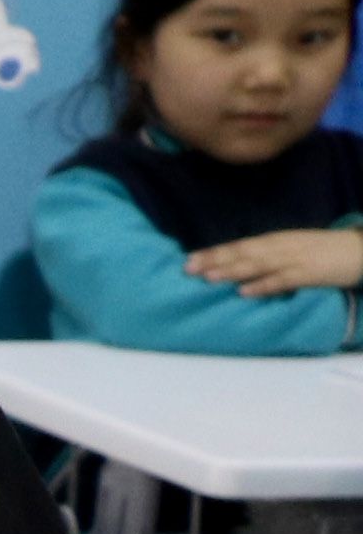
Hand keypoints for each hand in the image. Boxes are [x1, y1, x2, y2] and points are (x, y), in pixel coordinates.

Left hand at [189, 228, 362, 294]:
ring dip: (231, 271)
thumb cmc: (322, 251)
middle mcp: (280, 247)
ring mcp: (294, 259)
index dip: (214, 252)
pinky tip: (244, 292)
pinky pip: (283, 280)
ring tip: (207, 278)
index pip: (239, 245)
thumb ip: (267, 255)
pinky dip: (263, 285)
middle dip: (214, 260)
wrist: (359, 250)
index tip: (188, 258)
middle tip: (187, 268)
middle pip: (242, 253)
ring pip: (258, 264)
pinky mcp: (309, 273)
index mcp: (275, 241)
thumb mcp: (291, 249)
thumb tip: (238, 265)